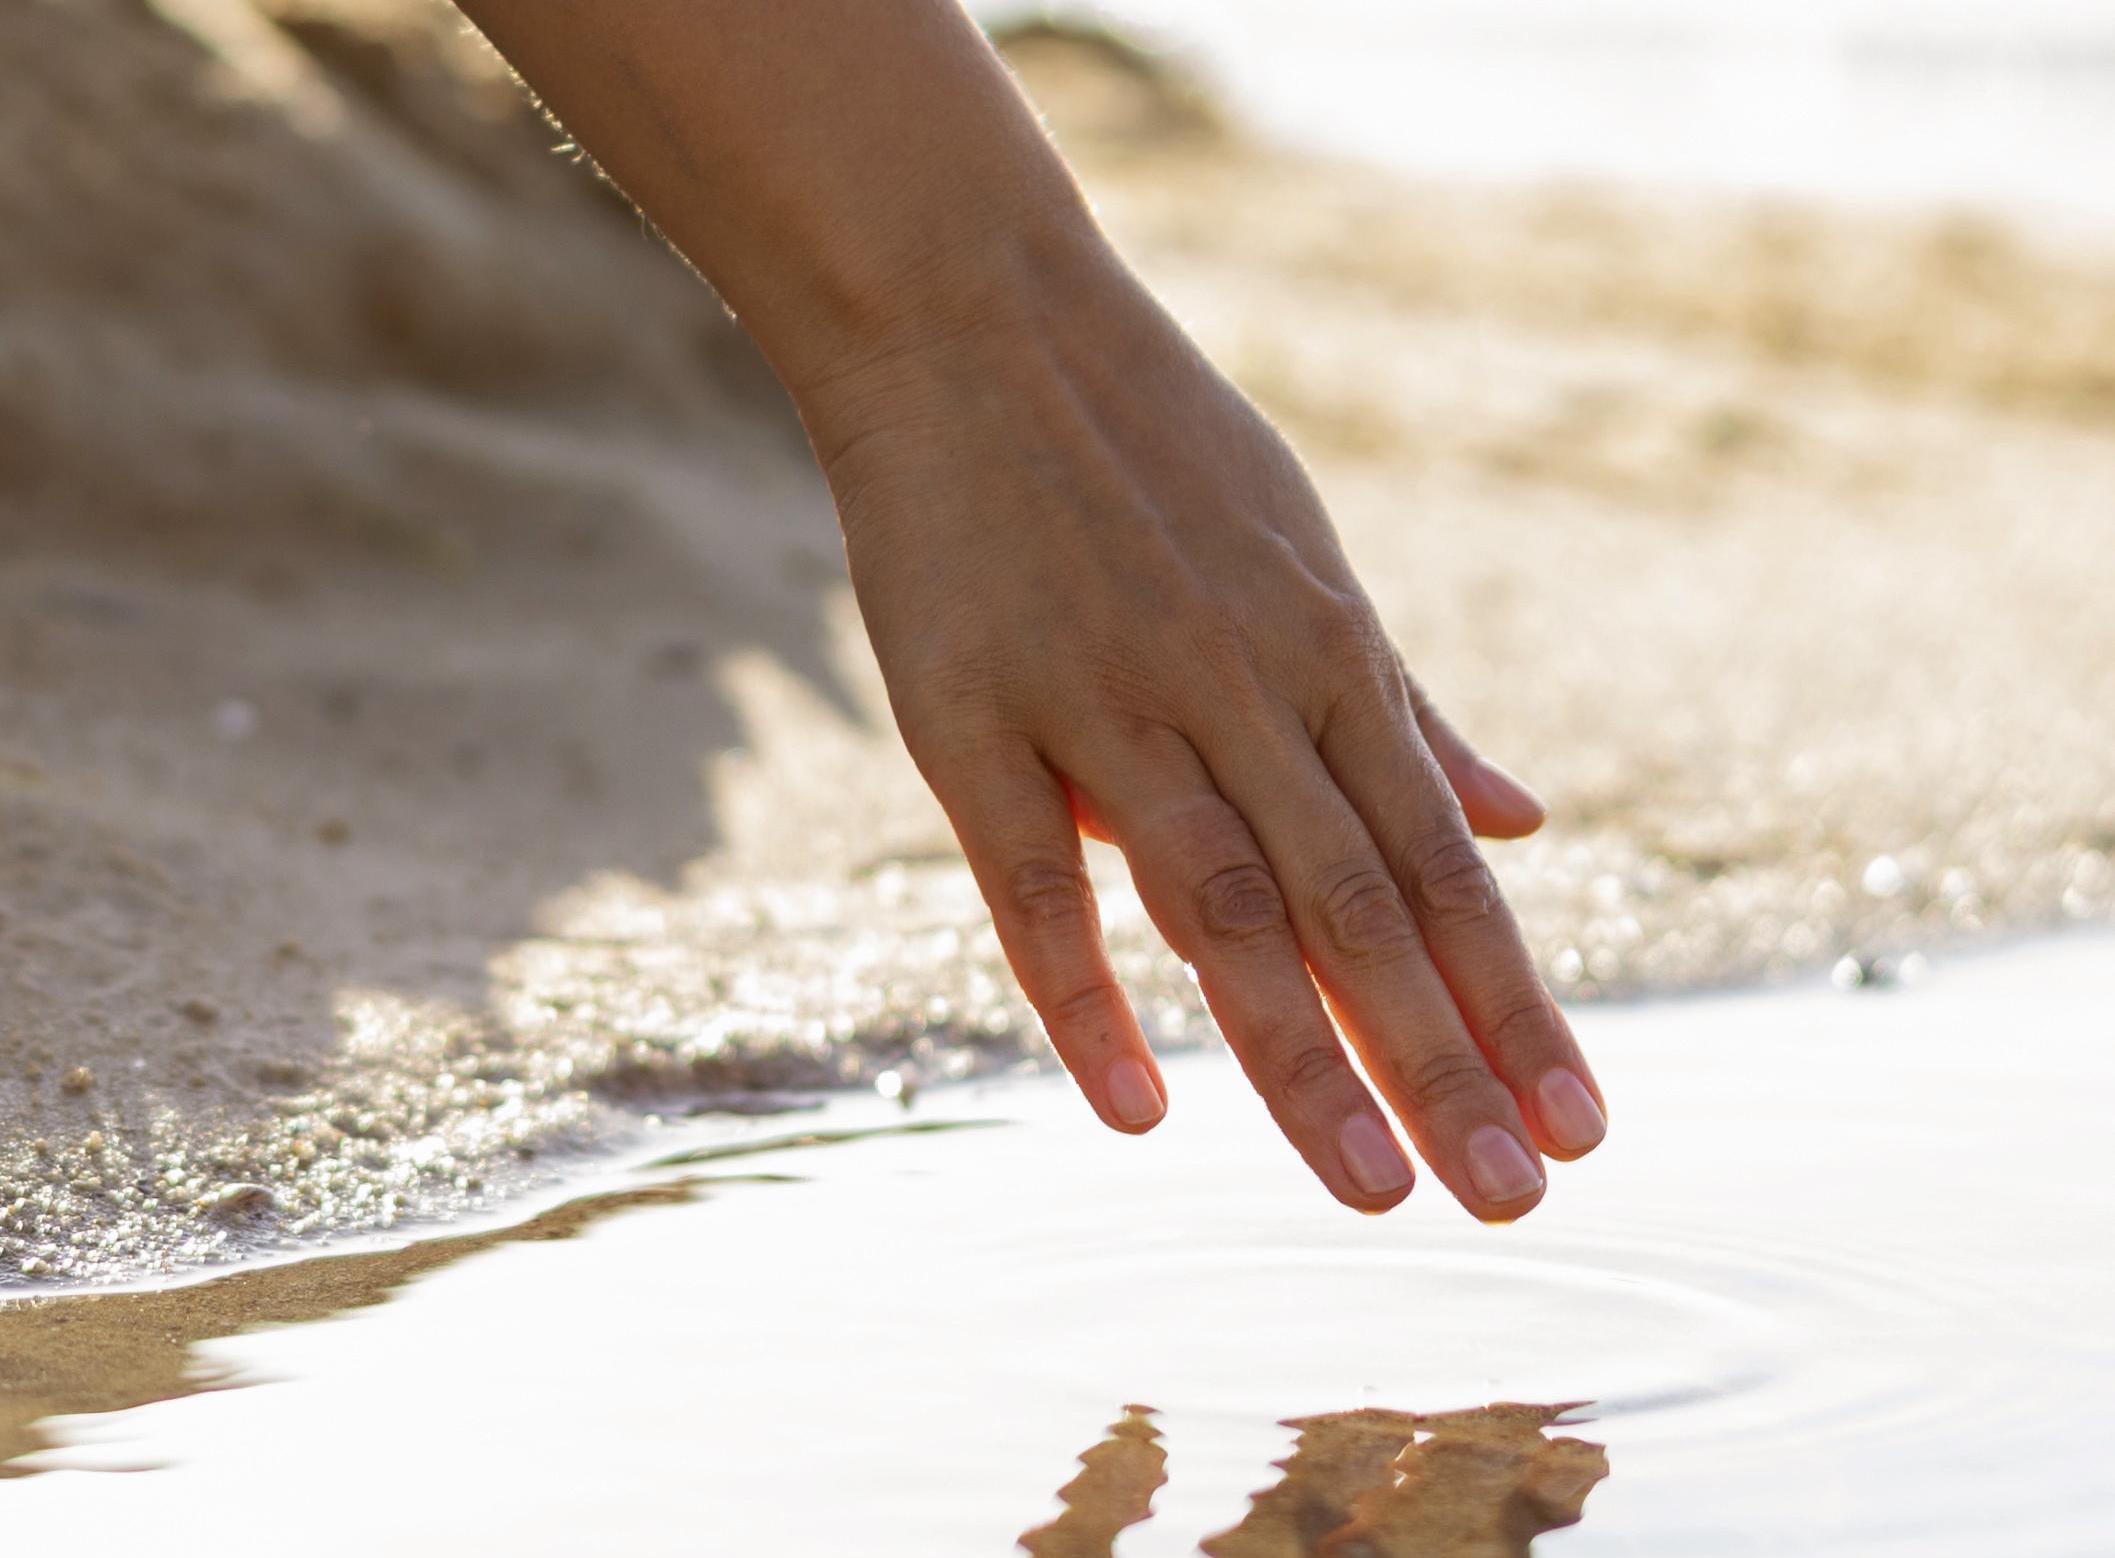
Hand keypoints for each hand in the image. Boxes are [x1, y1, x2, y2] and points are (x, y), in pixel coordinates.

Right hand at [801, 248, 1606, 1218]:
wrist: (977, 322)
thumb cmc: (1151, 453)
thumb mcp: (1312, 564)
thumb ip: (1409, 711)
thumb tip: (1527, 820)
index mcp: (1329, 657)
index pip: (1442, 866)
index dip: (1516, 1001)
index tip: (1582, 1123)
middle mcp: (1241, 691)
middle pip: (1358, 905)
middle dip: (1443, 1061)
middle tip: (1516, 1199)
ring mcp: (1105, 704)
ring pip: (1221, 907)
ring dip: (1303, 1058)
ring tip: (1376, 1191)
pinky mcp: (969, 718)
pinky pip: (1029, 877)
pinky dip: (1083, 995)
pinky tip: (1132, 1111)